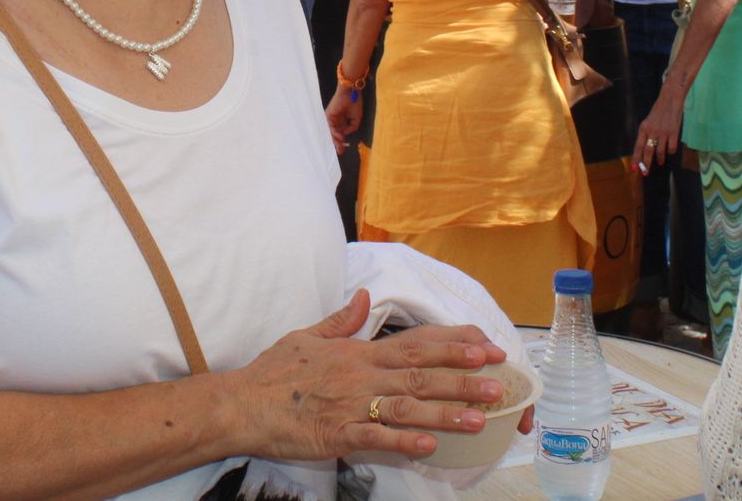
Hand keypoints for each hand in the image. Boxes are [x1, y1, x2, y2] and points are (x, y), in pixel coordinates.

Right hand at [227, 290, 516, 461]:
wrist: (242, 404)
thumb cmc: (274, 372)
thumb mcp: (307, 336)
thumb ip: (342, 321)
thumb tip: (364, 296)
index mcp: (358, 353)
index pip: (414, 344)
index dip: (452, 344)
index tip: (484, 345)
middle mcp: (361, 376)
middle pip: (420, 376)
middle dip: (462, 378)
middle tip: (498, 382)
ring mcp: (351, 406)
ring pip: (407, 408)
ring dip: (445, 413)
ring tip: (480, 419)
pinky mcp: (339, 435)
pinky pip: (376, 437)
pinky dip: (403, 441)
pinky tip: (430, 445)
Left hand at [326, 88, 362, 152]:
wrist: (351, 92)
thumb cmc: (355, 103)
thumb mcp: (356, 119)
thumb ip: (352, 128)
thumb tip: (345, 134)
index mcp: (342, 122)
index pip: (339, 134)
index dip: (341, 143)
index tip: (342, 151)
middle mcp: (335, 121)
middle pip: (334, 135)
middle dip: (337, 144)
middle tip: (340, 152)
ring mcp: (331, 118)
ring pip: (331, 132)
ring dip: (335, 140)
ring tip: (340, 147)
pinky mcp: (328, 115)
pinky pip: (330, 126)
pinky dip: (334, 132)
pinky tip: (340, 136)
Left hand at [633, 85, 684, 172]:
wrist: (670, 100)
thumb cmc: (658, 111)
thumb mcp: (648, 121)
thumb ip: (646, 133)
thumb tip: (644, 147)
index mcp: (643, 128)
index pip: (638, 146)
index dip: (636, 158)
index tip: (634, 168)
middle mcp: (652, 131)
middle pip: (648, 151)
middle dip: (646, 164)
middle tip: (645, 172)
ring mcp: (663, 133)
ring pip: (660, 151)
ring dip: (660, 158)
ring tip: (660, 162)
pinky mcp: (674, 132)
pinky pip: (672, 147)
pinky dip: (671, 152)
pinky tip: (670, 152)